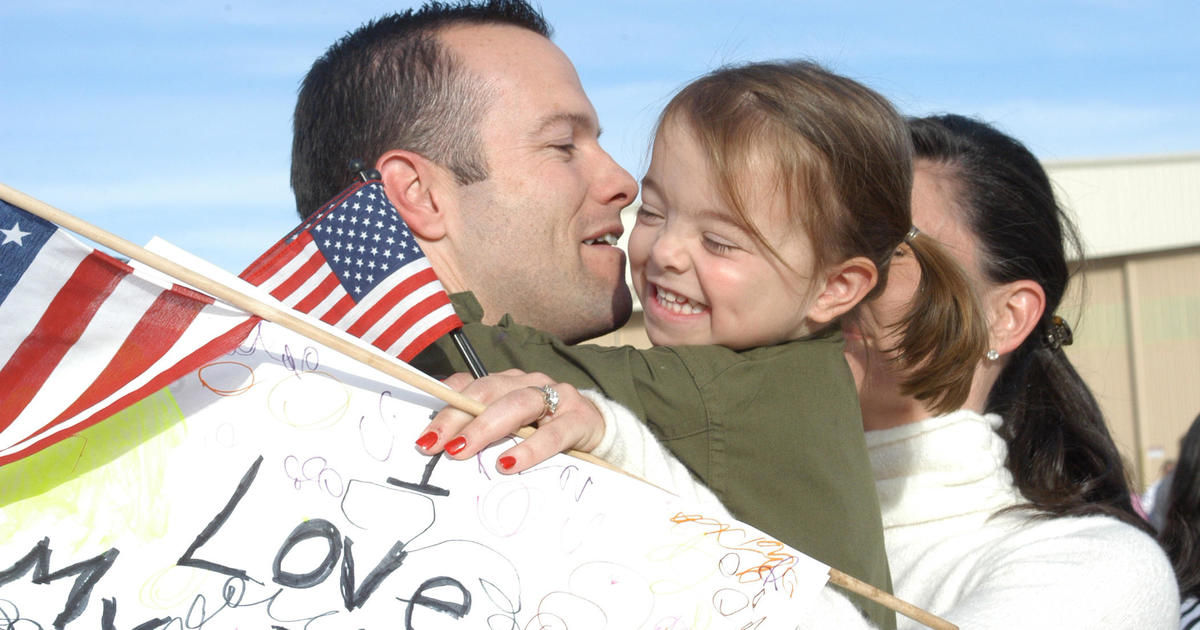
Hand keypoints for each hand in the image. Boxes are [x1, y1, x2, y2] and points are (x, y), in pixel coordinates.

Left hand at [414, 369, 606, 473]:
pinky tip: (509, 463)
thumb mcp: (513, 428)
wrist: (597, 429)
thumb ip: (485, 430)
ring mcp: (555, 397)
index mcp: (507, 382)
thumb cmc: (546, 430)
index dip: (444, 407)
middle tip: (433, 446)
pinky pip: (551, 434)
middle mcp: (528, 382)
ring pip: (515, 405)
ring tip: (461, 451)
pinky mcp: (578, 418)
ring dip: (484, 428)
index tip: (423, 437)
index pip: (469, 385)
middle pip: (485, 392)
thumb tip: (444, 449)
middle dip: (456, 418)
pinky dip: (528, 449)